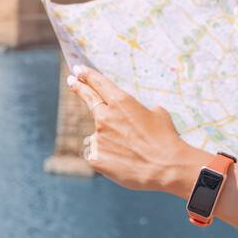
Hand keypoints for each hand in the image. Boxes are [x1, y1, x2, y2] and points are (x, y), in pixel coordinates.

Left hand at [67, 65, 189, 193]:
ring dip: (112, 140)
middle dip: (79, 87)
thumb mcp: (157, 114)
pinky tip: (125, 162)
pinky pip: (99, 153)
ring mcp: (98, 137)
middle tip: (71, 81)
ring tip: (133, 151)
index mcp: (121, 102)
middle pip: (89, 99)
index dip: (87, 75)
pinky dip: (110, 157)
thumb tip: (134, 115)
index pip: (99, 83)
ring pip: (101, 135)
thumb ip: (139, 110)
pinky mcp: (95, 157)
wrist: (165, 167)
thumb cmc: (165, 138)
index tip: (78, 70)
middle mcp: (105, 117)